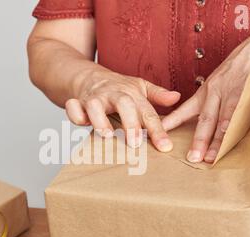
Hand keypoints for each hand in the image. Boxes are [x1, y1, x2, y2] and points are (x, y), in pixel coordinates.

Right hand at [65, 70, 180, 151]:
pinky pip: (73, 108)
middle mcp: (113, 95)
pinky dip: (74, 113)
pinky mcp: (78, 103)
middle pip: (123, 104)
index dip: (157, 130)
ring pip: (95, 105)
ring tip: (108, 136)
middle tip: (135, 143)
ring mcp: (95, 98)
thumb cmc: (117, 87)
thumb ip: (157, 95)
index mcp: (132, 94)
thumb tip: (176, 97)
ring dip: (100, 120)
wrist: (88, 76)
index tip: (165, 147)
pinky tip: (81, 122)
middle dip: (129, 124)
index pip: (147, 112)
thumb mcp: (139, 88)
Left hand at [162, 35, 249, 162]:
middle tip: (192, 158)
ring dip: (215, 141)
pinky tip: (228, 138)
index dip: (171, 123)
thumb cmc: (238, 69)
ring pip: (220, 120)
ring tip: (210, 158)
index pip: (184, 111)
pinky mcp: (245, 91)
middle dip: (197, 141)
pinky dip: (233, 126)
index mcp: (205, 92)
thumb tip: (207, 125)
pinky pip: (238, 112)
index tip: (158, 135)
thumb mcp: (219, 82)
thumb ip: (212, 103)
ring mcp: (229, 93)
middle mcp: (214, 93)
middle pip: (204, 121)